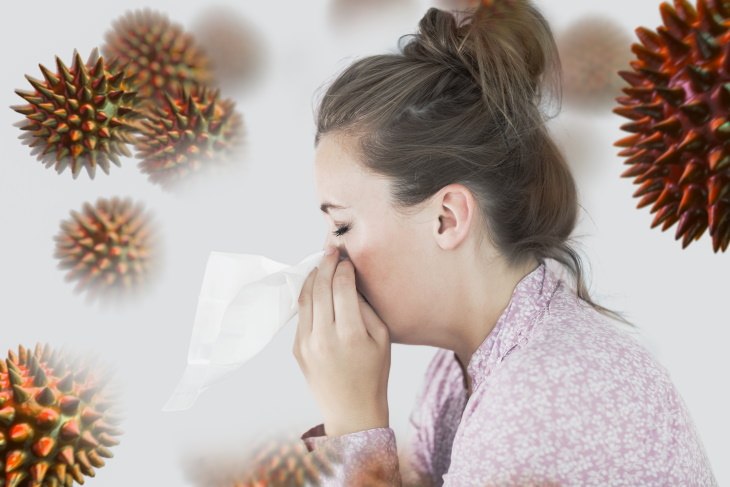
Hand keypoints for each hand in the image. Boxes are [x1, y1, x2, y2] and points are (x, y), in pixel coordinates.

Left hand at [293, 248, 390, 436]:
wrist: (351, 411)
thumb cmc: (373, 373)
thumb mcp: (381, 339)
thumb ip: (365, 308)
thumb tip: (349, 281)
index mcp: (351, 335)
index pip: (342, 288)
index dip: (343, 268)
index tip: (346, 257)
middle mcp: (325, 338)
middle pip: (320, 288)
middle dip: (326, 265)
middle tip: (331, 251)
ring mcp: (307, 344)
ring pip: (305, 299)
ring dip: (313, 277)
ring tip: (322, 264)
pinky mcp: (297, 349)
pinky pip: (301, 315)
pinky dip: (308, 297)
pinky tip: (316, 288)